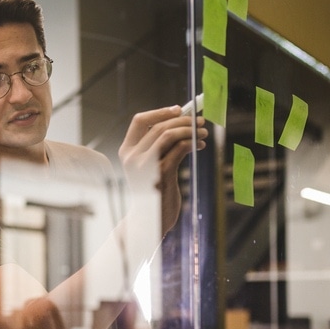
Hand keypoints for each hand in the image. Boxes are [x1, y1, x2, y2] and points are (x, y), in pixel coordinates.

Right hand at [118, 106, 208, 232]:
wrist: (149, 219)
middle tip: (200, 122)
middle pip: (159, 126)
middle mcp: (132, 157)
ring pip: (169, 135)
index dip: (160, 112)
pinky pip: (179, 149)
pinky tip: (199, 146)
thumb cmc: (152, 192)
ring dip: (190, 130)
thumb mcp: (148, 166)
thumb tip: (179, 121)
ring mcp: (145, 165)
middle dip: (183, 120)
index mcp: (126, 152)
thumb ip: (156, 146)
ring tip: (203, 133)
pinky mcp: (161, 173)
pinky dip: (192, 143)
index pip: (139, 121)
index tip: (179, 109)